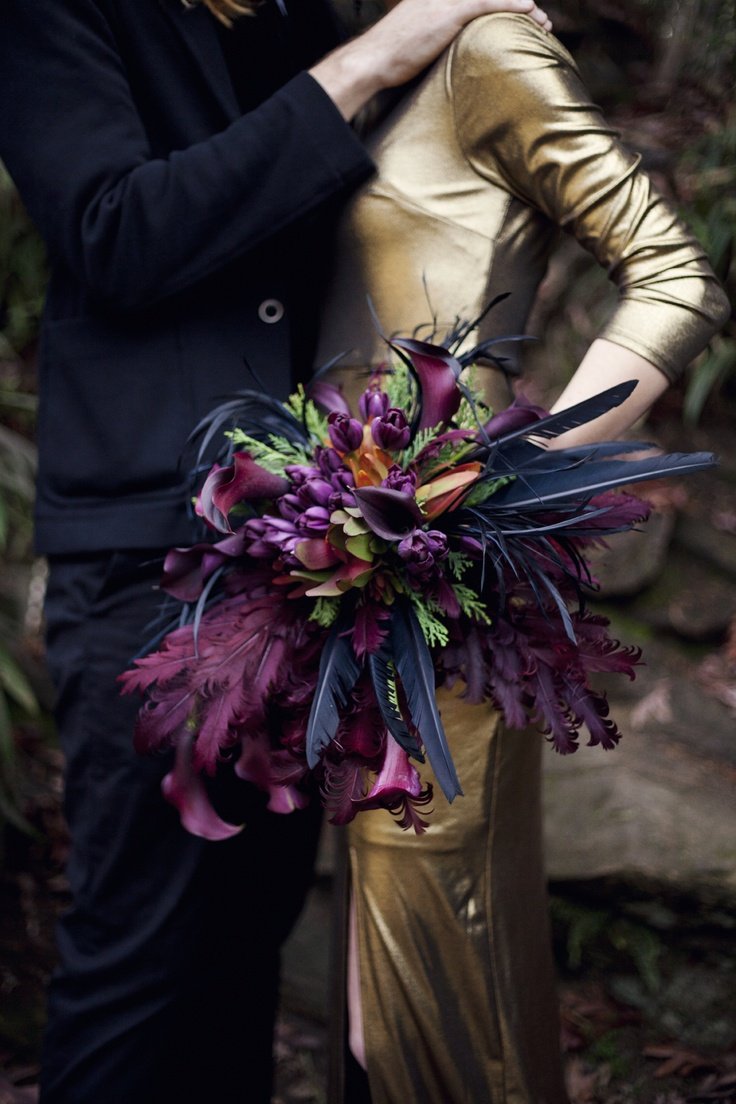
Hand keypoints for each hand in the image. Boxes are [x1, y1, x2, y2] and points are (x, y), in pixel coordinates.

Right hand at [310, 0, 551, 119]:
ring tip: (542, 22)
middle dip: (515, 5)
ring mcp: (445, 0)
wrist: (373, 60)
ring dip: (522, 7)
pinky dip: (511, 5)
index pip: (477, 0)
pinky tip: (529, 10)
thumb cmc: (389, 59)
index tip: (521, 15)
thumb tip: (449, 58)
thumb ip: (434, 40)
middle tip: (539, 19)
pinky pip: (488, 3)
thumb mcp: (414, 41)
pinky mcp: (449, 11)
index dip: (501, 5)